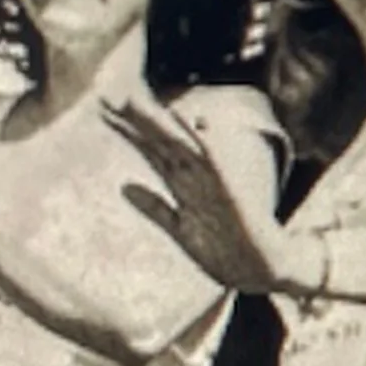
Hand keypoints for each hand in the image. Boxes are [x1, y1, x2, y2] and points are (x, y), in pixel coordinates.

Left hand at [103, 96, 296, 292]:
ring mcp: (211, 181)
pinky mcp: (228, 189)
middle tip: (107, 96)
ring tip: (133, 102)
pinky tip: (182, 120)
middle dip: (136, 120)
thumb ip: (154, 207)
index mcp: (183, 186)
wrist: (261, 269)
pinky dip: (197, 139)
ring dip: (156, 124)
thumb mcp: (179, 229)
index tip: (103, 113)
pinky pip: (210, 160)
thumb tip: (123, 186)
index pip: (151, 151)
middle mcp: (194, 177)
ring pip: (178, 146)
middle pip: (160, 142)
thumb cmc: (224, 252)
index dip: (128, 132)